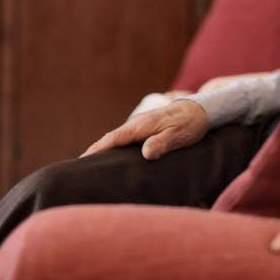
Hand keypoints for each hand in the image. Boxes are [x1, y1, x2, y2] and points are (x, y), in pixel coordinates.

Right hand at [81, 100, 209, 159]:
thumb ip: (162, 143)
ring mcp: (139, 126)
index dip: (96, 150)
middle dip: (94, 152)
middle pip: (110, 139)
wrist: (200, 109)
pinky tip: (114, 158)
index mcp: (140, 126)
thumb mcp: (178, 135)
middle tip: (79, 170)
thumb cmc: (190, 124)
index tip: (82, 161)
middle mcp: (136, 124)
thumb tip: (146, 154)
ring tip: (91, 167)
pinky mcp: (145, 129)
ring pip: (117, 139)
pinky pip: (125, 139)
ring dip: (104, 150)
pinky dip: (115, 147)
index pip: (112, 138)